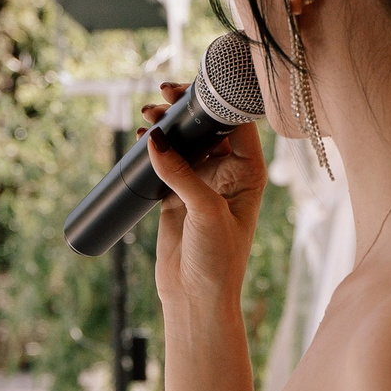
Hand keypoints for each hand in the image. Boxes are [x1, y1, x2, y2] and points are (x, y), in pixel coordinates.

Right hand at [140, 84, 266, 321]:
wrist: (196, 298)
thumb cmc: (217, 260)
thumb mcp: (205, 212)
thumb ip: (182, 173)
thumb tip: (155, 139)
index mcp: (249, 172)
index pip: (236, 123)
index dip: (214, 102)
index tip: (188, 91)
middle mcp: (228, 173)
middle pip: (207, 126)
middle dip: (185, 109)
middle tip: (163, 96)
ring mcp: (201, 182)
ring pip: (184, 141)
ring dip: (167, 126)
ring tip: (147, 116)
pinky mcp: (176, 195)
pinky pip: (164, 162)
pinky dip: (153, 148)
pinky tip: (141, 139)